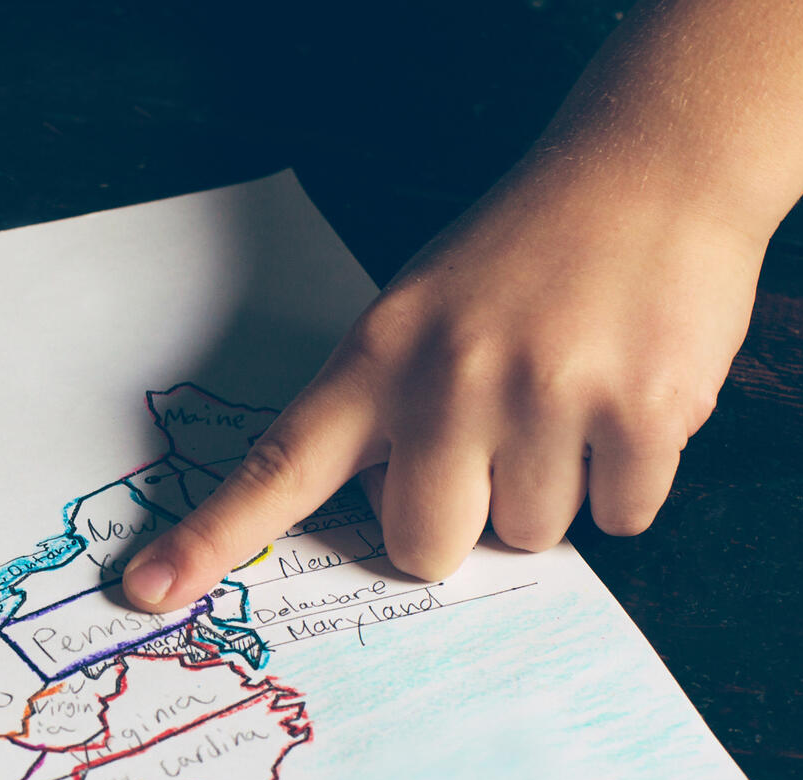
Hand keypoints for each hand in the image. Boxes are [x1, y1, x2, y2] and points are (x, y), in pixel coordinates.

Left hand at [122, 161, 767, 606]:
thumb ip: (386, 414)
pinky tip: (628, 399)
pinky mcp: (644, 411)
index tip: (147, 590)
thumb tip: (388, 526)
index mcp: (379, 358)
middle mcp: (450, 379)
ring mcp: (548, 395)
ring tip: (571, 396)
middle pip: (424, 547)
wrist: (654, 166)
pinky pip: (622, 516)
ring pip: (533, 535)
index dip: (212, 537)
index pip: (280, 466)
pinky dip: (628, 478)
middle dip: (463, 522)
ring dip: (555, 489)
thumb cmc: (524, 255)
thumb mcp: (420, 313)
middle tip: (496, 444)